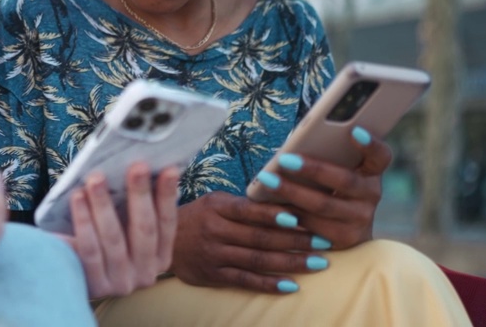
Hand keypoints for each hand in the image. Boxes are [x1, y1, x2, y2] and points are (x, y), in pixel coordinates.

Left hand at [60, 162, 179, 298]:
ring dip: (105, 204)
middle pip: (144, 229)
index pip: (167, 223)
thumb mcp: (124, 229)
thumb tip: (144, 169)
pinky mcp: (95, 286)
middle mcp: (146, 272)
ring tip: (96, 178)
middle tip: (136, 165)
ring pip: (114, 238)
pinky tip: (77, 198)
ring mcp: (121, 282)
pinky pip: (90, 250)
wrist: (70, 278)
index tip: (169, 169)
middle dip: (140, 194)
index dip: (168, 196)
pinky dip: (84, 221)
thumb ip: (134, 208)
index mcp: (160, 257)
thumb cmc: (101, 242)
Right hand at [170, 191, 327, 293]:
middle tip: (323, 241)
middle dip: (295, 240)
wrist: (162, 242)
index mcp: (217, 207)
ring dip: (291, 262)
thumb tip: (284, 200)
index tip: (301, 215)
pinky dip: (270, 284)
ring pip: (258, 260)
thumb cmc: (198, 217)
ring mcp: (215, 255)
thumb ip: (243, 204)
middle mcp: (215, 231)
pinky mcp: (214, 276)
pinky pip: (246, 280)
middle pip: (260, 237)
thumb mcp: (215, 201)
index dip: (274, 214)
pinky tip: (292, 285)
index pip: (249, 210)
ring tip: (318, 262)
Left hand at [254, 127, 390, 249]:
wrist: (347, 231)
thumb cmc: (333, 187)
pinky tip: (268, 204)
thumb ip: (329, 157)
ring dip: (292, 192)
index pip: (380, 156)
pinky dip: (288, 214)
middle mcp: (371, 195)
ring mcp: (360, 220)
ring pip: (324, 205)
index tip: (354, 131)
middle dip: (313, 169)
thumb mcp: (338, 170)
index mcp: (372, 172)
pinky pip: (312, 226)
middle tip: (284, 159)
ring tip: (267, 181)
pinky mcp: (344, 239)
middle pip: (345, 180)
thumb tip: (295, 144)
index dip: (371, 144)